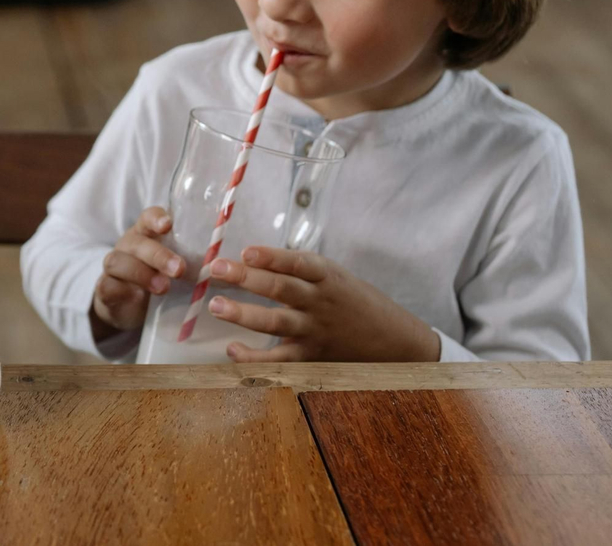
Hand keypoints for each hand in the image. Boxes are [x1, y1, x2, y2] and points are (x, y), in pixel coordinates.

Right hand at [91, 207, 185, 337]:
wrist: (126, 305)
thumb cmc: (158, 278)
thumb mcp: (175, 267)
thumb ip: (194, 262)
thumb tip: (231, 267)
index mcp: (146, 235)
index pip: (147, 218)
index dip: (156, 218)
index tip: (168, 224)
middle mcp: (128, 246)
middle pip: (136, 242)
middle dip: (158, 254)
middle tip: (179, 269)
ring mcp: (114, 266)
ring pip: (118, 261)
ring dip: (142, 273)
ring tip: (163, 288)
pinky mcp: (106, 288)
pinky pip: (107, 285)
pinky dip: (122, 291)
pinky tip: (136, 298)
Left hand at [208, 246, 441, 362]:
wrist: (396, 341)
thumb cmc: (354, 302)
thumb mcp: (334, 277)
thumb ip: (299, 270)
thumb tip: (248, 260)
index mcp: (327, 276)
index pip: (298, 263)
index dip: (272, 257)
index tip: (246, 251)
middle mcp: (320, 301)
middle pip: (281, 288)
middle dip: (246, 278)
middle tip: (216, 269)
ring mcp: (315, 330)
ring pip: (276, 322)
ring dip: (243, 314)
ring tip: (215, 305)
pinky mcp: (312, 356)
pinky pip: (280, 359)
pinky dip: (255, 357)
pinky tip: (232, 349)